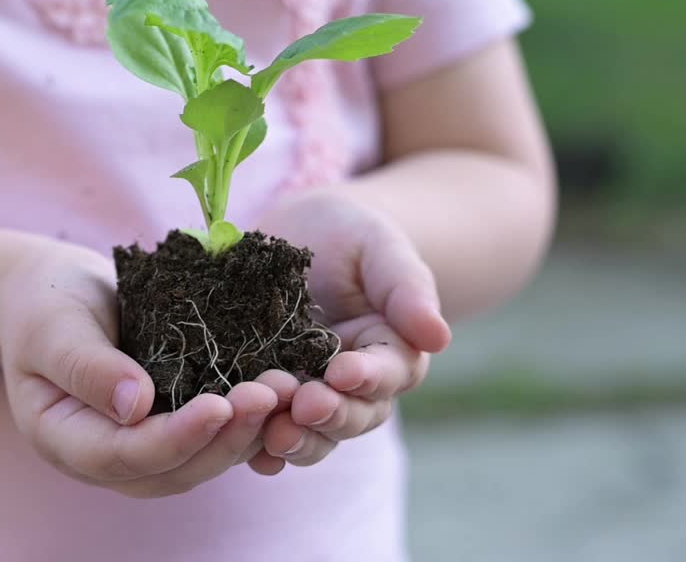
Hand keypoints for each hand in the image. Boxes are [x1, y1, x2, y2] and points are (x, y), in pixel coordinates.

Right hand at [0, 242, 279, 496]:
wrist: (50, 292)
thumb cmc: (43, 304)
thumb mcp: (53, 326)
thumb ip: (86, 366)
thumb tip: (136, 406)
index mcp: (64, 439)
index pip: (125, 455)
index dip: (176, 437)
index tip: (221, 405)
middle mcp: (106, 456)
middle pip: (173, 469)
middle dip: (225, 437)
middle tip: (270, 394)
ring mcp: (141, 446)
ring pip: (201, 459)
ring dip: (247, 431)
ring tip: (285, 388)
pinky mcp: (170, 423)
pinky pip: (212, 434)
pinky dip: (247, 418)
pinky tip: (281, 387)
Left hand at [247, 190, 451, 473]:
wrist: (295, 234)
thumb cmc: (349, 235)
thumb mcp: (379, 248)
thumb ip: (406, 289)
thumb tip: (438, 337)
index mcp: (390, 351)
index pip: (389, 373)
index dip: (368, 376)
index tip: (343, 371)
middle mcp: (354, 386)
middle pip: (353, 415)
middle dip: (330, 414)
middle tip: (303, 405)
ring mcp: (310, 395)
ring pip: (313, 433)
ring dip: (295, 438)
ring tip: (272, 433)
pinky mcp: (269, 398)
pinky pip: (268, 432)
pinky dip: (260, 448)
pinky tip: (247, 452)